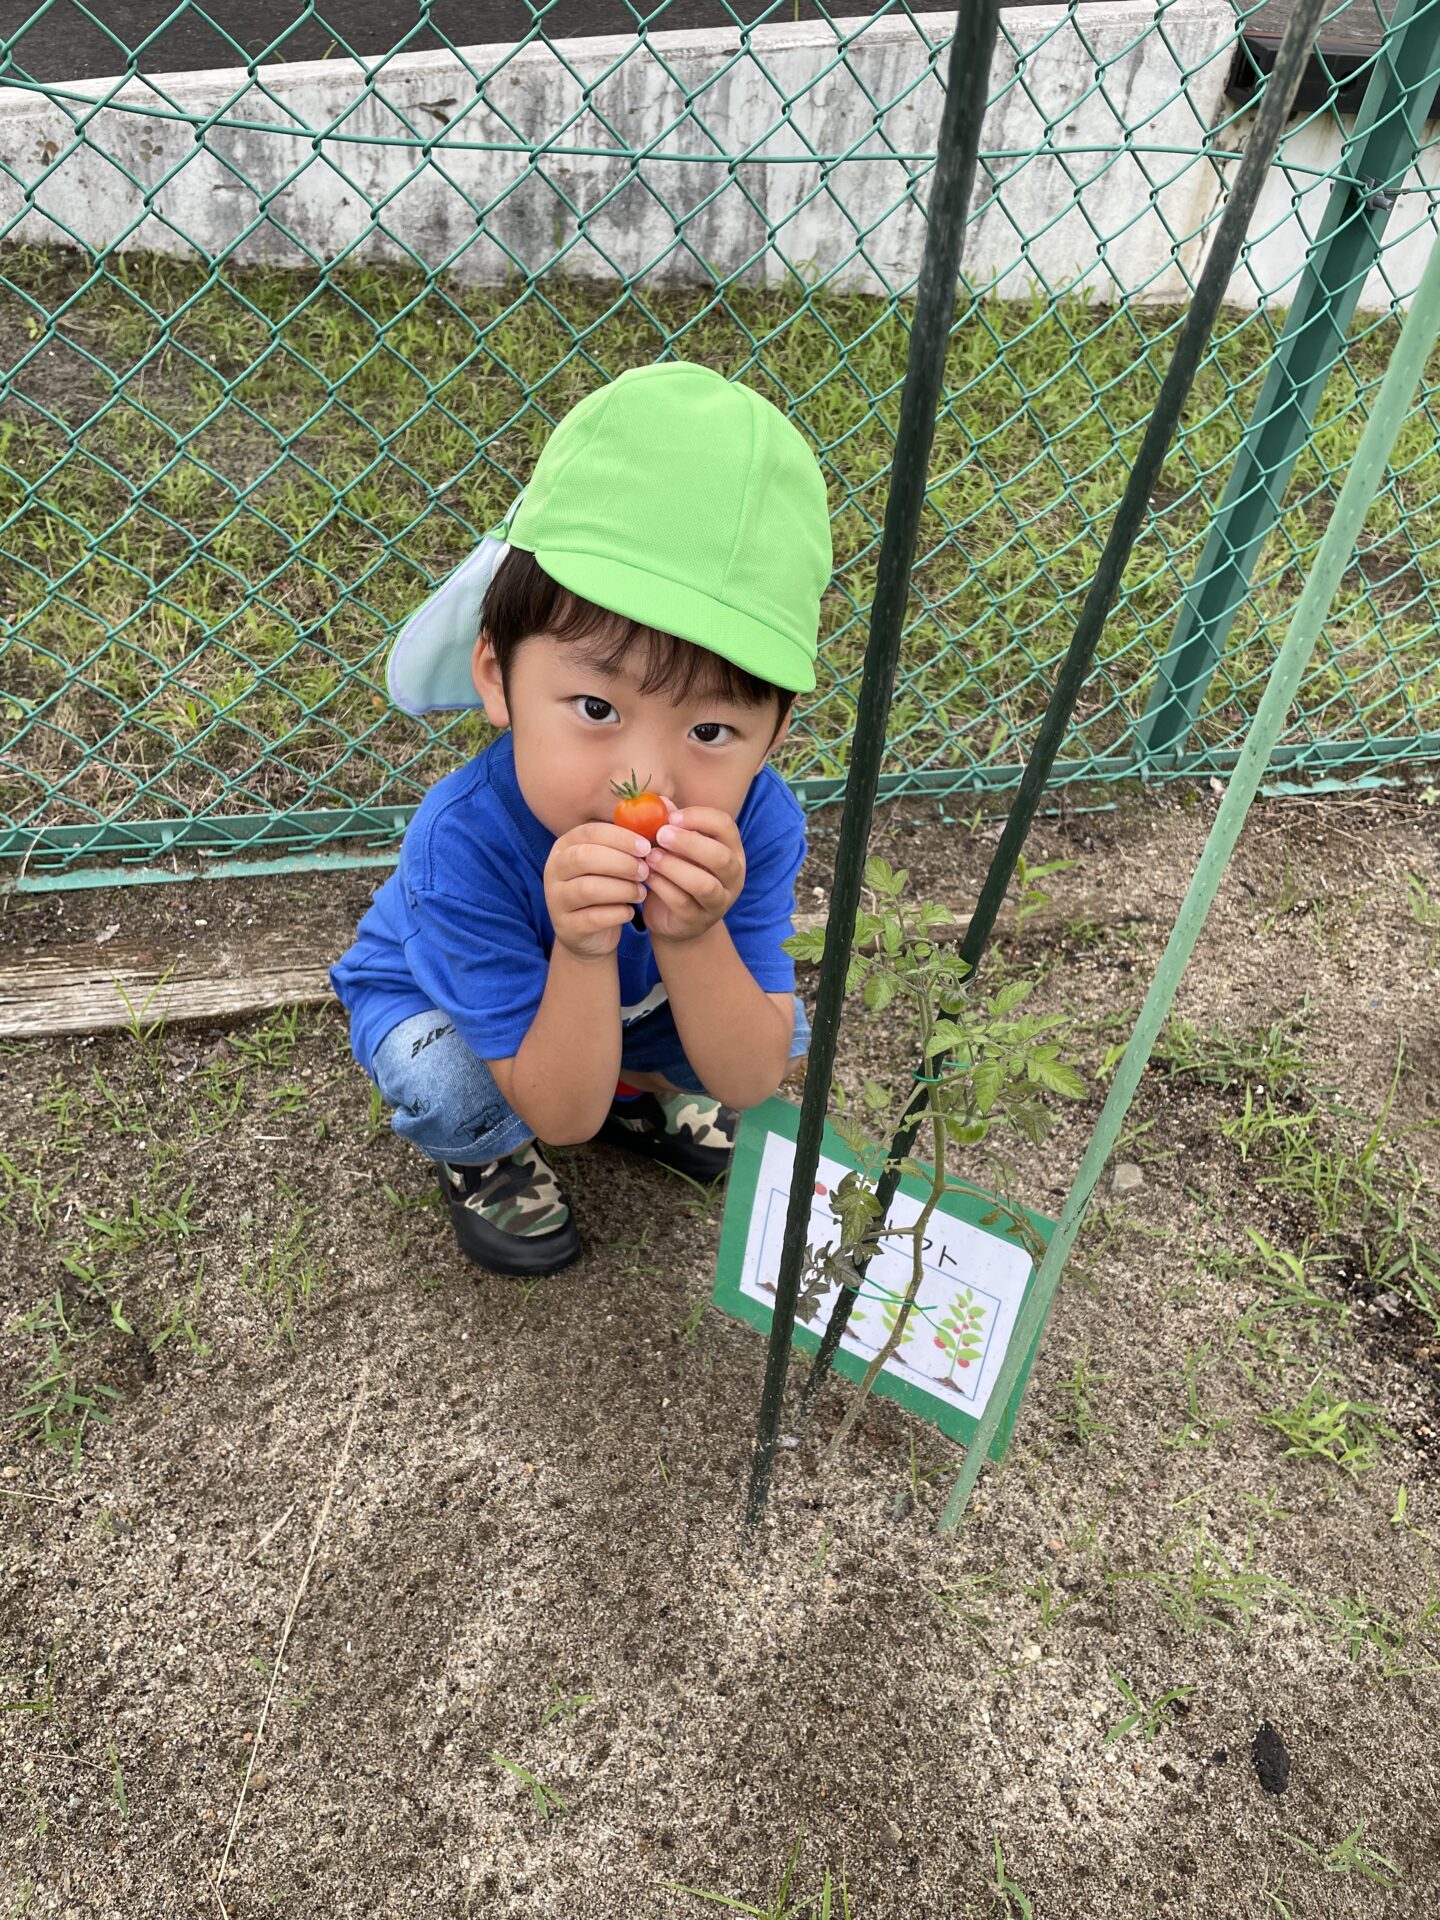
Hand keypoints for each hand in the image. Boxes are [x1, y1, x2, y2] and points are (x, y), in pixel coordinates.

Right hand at [545, 821, 652, 958]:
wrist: (590, 934)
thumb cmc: (607, 887)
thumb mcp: (614, 861)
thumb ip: (633, 837)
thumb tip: (665, 804)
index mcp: (566, 846)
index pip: (589, 832)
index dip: (620, 838)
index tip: (646, 847)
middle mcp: (554, 869)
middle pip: (584, 858)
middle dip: (620, 863)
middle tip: (645, 871)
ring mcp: (556, 899)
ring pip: (588, 888)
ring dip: (622, 889)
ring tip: (640, 892)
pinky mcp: (565, 925)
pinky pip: (593, 917)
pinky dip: (617, 914)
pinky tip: (629, 912)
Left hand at [641, 804, 745, 941]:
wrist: (675, 920)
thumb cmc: (678, 874)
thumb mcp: (676, 847)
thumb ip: (671, 825)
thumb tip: (659, 801)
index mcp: (732, 850)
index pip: (726, 826)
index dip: (699, 818)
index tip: (671, 817)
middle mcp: (733, 876)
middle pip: (721, 856)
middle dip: (689, 843)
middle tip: (660, 834)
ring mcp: (719, 901)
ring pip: (704, 884)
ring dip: (674, 867)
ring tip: (651, 857)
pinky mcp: (698, 920)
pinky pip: (683, 903)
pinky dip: (663, 887)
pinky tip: (647, 877)